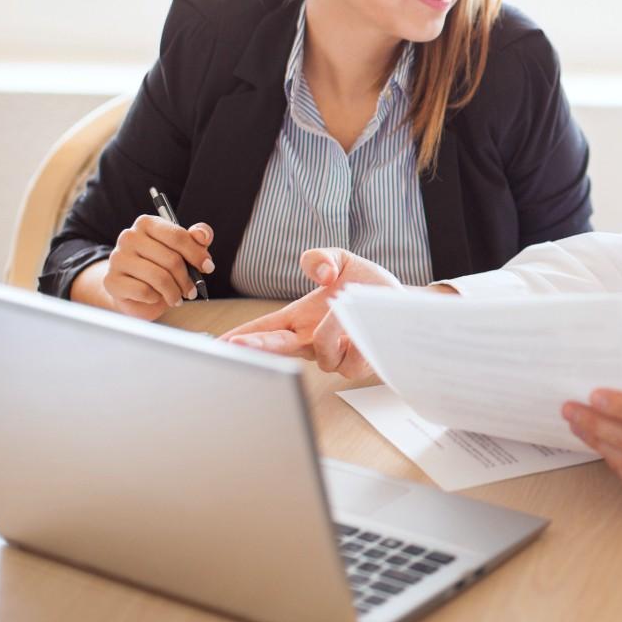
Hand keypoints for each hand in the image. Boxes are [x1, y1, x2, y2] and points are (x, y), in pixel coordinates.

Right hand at [100, 215, 214, 319]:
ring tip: (178, 297)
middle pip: (171, 259)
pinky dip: (156, 298)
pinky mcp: (111, 280)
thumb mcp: (183, 249)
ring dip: (174, 292)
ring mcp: (117, 258)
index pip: (178, 236)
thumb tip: (202, 235)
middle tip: (192, 290)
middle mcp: (129, 237)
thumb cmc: (162, 265)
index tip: (208, 267)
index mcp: (147, 223)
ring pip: (159, 277)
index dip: (197, 254)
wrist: (134, 289)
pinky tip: (156, 296)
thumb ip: (197, 238)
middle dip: (188, 279)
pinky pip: (144, 291)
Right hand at [220, 248, 400, 377]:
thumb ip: (320, 258)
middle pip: (276, 348)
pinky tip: (362, 333)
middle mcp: (310, 339)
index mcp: (298, 318)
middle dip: (255, 347)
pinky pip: (348, 362)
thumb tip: (320, 273)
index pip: (262, 330)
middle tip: (235, 345)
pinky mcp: (357, 363)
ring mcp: (332, 354)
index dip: (240, 337)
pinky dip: (354, 345)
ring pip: (320, 353)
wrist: (403, 301)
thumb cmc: (367, 285)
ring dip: (330, 331)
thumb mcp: (340, 260)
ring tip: (347, 308)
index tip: (218, 344)